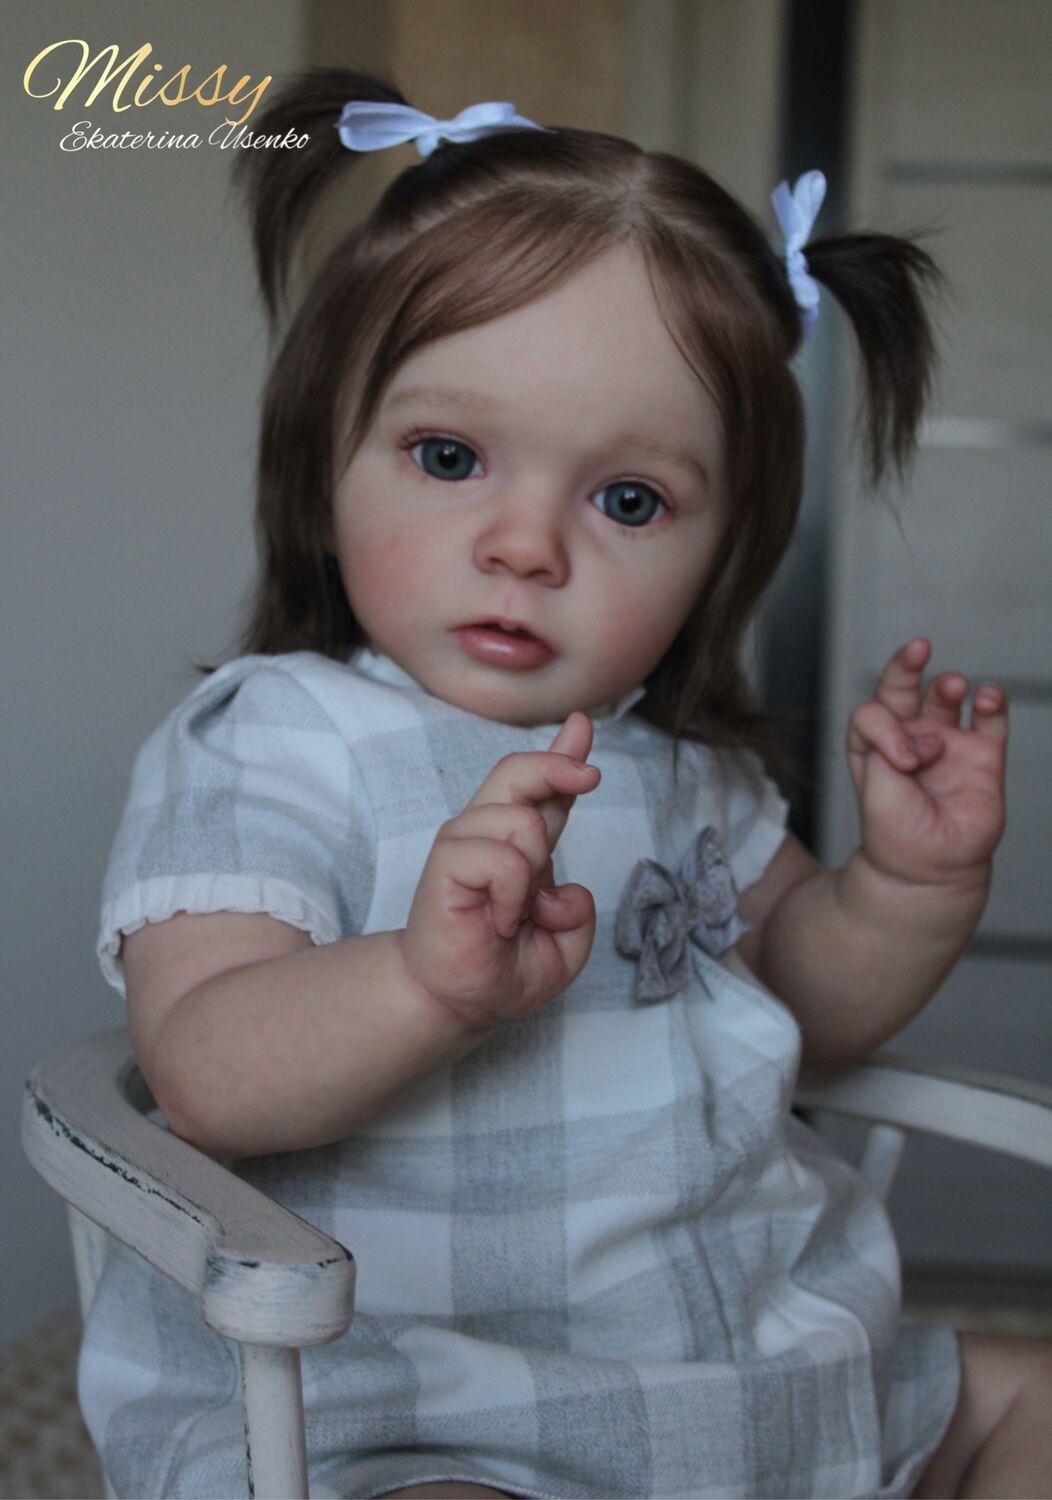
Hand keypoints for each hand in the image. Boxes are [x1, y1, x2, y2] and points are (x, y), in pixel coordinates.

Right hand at [399, 711, 599, 1028]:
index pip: (542, 786)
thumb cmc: (501, 969)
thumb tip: (566, 889)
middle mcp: (488, 832)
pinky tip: (499, 921)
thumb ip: (578, 914)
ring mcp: (463, 844)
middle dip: (558, 763)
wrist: (457, 1002)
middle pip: (520, 769)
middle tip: (590, 777)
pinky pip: (499, 858)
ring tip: (514, 915)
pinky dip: (511, 894)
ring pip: (520, 821)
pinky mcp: (446, 864)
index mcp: (521, 842)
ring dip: (532, 873)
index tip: (582, 724)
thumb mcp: (564, 946)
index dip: (565, 752)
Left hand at [847, 637, 1007, 889]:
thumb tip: (926, 735)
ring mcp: (948, 745)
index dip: (884, 723)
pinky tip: (988, 696)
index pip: (873, 709)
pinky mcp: (984, 757)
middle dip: (908, 665)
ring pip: (947, 698)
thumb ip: (886, 748)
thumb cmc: (895, 832)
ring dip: (948, 685)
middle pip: (905, 689)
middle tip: (918, 648)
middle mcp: (909, 738)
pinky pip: (990, 719)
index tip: (902, 758)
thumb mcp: (873, 786)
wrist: (930, 869)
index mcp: (874, 745)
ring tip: (953, 687)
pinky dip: (992, 702)